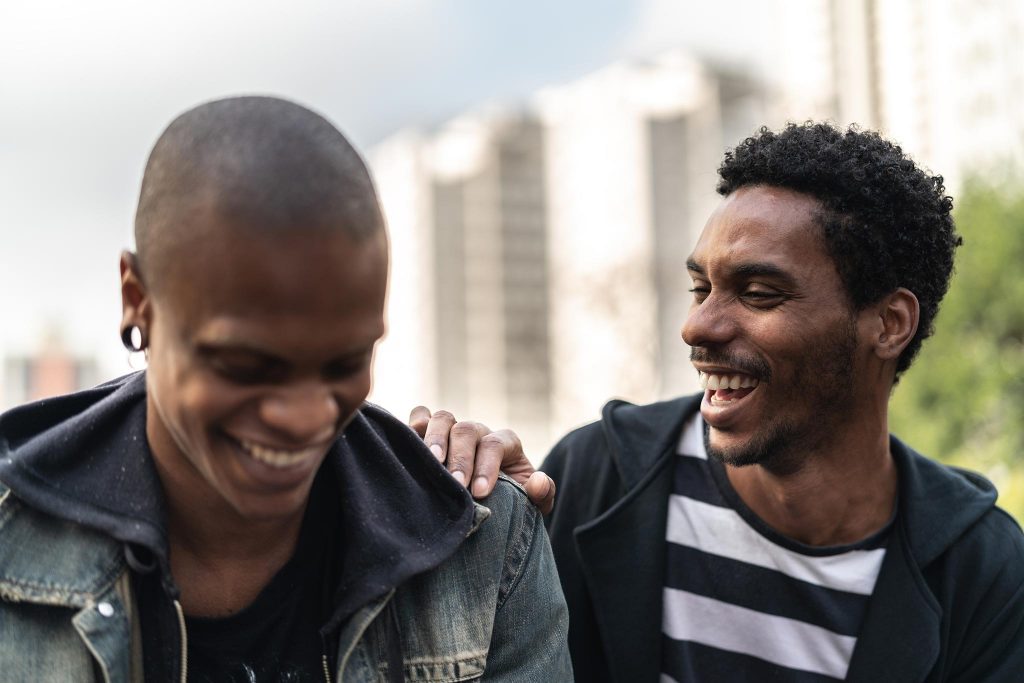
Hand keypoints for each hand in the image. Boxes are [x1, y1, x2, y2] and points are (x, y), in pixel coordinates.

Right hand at [409, 406, 555, 513]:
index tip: (481, 492)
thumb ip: (542, 493)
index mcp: (506, 444)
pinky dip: (415, 422)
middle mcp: (479, 432)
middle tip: (456, 485)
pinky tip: (409, 439)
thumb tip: (537, 482)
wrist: (490, 504)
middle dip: (462, 457)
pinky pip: (421, 416)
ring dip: (435, 439)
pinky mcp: (430, 434)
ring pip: (444, 418)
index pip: (496, 444)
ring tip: (432, 464)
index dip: (488, 465)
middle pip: (468, 430)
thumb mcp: (532, 504)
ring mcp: (454, 430)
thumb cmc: (510, 503)